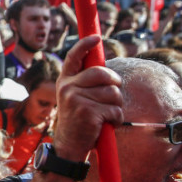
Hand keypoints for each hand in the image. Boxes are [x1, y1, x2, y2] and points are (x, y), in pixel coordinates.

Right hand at [52, 35, 123, 161]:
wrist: (69, 144)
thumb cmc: (79, 119)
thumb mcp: (76, 97)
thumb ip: (86, 82)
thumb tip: (107, 71)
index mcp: (65, 81)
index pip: (74, 57)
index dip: (85, 45)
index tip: (96, 37)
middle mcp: (67, 87)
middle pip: (102, 73)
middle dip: (114, 82)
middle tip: (114, 93)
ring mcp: (75, 99)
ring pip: (113, 93)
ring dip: (116, 106)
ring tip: (105, 115)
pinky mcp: (87, 112)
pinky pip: (115, 109)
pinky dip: (116, 119)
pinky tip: (105, 124)